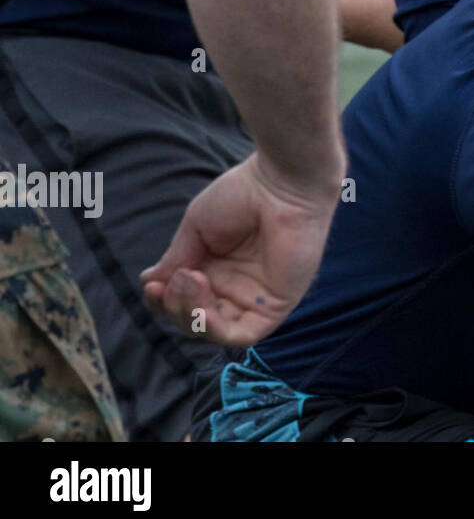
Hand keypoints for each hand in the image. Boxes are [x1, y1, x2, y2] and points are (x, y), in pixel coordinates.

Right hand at [139, 152, 341, 346]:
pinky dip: (216, 330)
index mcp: (215, 267)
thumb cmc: (241, 194)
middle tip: (179, 276)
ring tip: (190, 279)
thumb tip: (149, 282)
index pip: (181, 300)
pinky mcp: (276, 305)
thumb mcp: (196, 229)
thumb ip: (176, 259)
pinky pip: (243, 334)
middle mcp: (234, 286)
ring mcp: (255, 297)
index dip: (162, 299)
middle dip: (175, 305)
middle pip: (193, 319)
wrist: (279, 184)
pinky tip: (205, 310)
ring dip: (191, 314)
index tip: (152, 284)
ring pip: (213, 331)